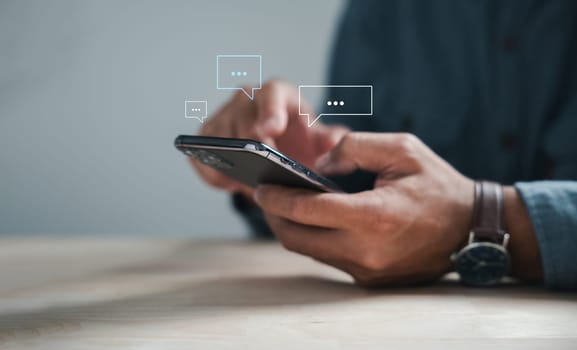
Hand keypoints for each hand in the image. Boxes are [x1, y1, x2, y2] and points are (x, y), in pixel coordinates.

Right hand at [189, 80, 347, 193]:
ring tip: (247, 183)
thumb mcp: (317, 139)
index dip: (270, 111)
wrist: (277, 145)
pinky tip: (229, 184)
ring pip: (219, 139)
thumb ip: (330, 139)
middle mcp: (246, 97)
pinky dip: (212, 172)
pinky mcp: (206, 134)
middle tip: (264, 173)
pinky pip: (201, 155)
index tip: (270, 131)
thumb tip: (334, 141)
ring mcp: (223, 114)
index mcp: (277, 92)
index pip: (271, 94)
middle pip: (242, 121)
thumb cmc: (298, 139)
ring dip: (231, 162)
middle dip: (252, 149)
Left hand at [253, 132, 474, 286]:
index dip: (278, 198)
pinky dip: (315, 238)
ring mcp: (368, 271)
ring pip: (311, 251)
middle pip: (298, 239)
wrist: (473, 229)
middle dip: (274, 217)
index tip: (260, 187)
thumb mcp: (403, 149)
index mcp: (374, 216)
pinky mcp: (370, 279)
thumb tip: (319, 164)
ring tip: (284, 204)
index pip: (308, 210)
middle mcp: (366, 251)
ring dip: (293, 228)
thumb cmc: (439, 185)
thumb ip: (355, 147)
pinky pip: (330, 258)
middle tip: (265, 195)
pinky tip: (313, 219)